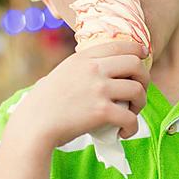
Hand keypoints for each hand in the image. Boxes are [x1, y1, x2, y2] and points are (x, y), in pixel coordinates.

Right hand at [5, 39, 149, 152]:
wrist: (33, 125)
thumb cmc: (44, 104)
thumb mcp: (61, 73)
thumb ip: (82, 68)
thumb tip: (99, 68)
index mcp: (84, 58)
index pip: (121, 45)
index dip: (138, 53)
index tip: (143, 62)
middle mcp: (93, 69)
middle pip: (136, 64)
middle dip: (144, 79)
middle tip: (138, 93)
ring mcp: (99, 89)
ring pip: (138, 90)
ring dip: (140, 104)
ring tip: (131, 114)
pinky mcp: (102, 111)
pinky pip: (130, 118)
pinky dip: (132, 127)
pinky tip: (124, 132)